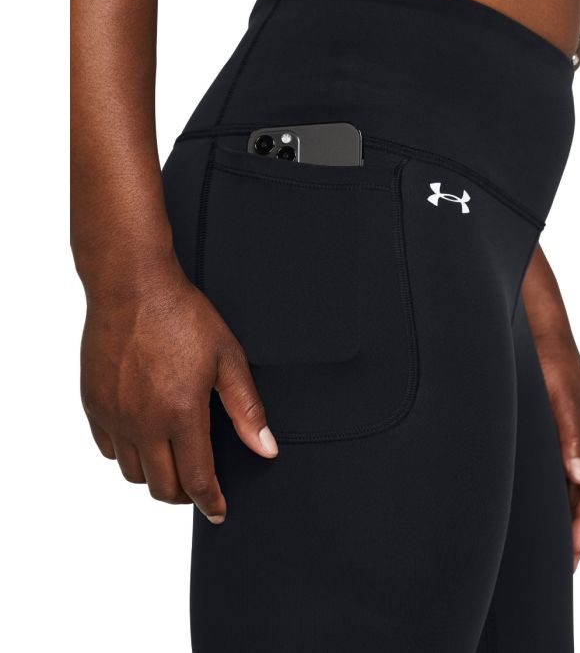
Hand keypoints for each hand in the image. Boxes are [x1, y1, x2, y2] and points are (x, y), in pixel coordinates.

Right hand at [79, 260, 277, 523]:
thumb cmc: (183, 316)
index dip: (210, 502)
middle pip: (162, 486)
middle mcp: (144, 423)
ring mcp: (115, 415)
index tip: (218, 512)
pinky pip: (108, 448)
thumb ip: (247, 410)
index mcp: (182, 414)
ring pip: (132, 473)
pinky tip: (143, 437)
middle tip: (199, 485)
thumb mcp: (228, 360)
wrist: (133, 287)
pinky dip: (127, 453)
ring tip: (173, 459)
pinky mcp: (94, 404)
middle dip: (185, 495)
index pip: (197, 480)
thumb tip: (267, 448)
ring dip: (156, 475)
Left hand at [535, 334, 579, 571]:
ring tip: (544, 541)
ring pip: (566, 485)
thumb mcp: (563, 402)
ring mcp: (567, 438)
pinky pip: (552, 470)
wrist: (540, 335)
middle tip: (558, 561)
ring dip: (558, 512)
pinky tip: (530, 503)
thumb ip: (570, 439)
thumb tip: (577, 478)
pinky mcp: (550, 431)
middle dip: (571, 529)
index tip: (571, 557)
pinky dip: (546, 490)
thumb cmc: (554, 364)